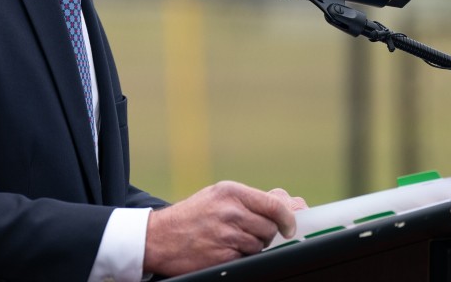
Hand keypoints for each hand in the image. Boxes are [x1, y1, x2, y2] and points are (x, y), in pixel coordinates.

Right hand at [143, 181, 299, 277]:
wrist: (160, 237)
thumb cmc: (192, 215)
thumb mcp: (218, 196)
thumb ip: (248, 199)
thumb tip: (286, 204)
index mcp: (231, 191)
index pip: (274, 205)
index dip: (288, 218)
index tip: (290, 227)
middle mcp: (230, 211)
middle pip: (269, 228)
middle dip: (264, 234)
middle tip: (247, 232)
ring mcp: (226, 234)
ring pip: (259, 245)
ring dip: (251, 246)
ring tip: (230, 240)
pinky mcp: (223, 256)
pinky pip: (246, 258)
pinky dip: (239, 257)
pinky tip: (223, 250)